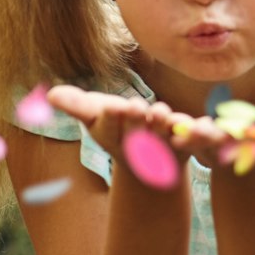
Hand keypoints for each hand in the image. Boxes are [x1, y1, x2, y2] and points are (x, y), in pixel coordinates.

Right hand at [45, 85, 195, 163]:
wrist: (149, 159)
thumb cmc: (116, 126)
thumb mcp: (96, 114)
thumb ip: (77, 104)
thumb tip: (49, 94)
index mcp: (112, 135)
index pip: (108, 127)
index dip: (110, 119)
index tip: (111, 108)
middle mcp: (136, 142)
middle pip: (134, 130)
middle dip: (134, 120)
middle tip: (135, 106)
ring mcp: (161, 145)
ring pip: (163, 135)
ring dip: (163, 125)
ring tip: (163, 112)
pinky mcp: (186, 146)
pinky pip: (195, 140)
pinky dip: (200, 134)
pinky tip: (205, 125)